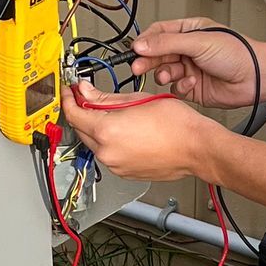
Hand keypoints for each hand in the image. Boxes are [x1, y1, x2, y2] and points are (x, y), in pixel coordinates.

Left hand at [63, 83, 206, 183]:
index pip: (74, 114)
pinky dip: (111, 142)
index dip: (69, 99)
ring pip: (95, 143)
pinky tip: (126, 131)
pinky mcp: (124, 173)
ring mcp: (116, 165)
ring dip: (97, 128)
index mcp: (107, 131)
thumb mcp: (137, 100)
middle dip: (82, 113)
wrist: (196, 148)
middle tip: (88, 98)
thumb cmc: (176, 124)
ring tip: (116, 115)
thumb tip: (86, 92)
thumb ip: (105, 97)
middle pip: (81, 130)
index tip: (70, 91)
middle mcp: (107, 152)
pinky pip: (109, 154)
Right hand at [130, 18, 257, 107]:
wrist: (256, 77)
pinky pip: (175, 89)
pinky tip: (192, 83)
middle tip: (138, 67)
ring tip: (171, 75)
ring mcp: (190, 69)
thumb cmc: (238, 53)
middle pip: (157, 54)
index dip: (145, 42)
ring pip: (164, 72)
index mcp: (189, 31)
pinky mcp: (193, 88)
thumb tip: (141, 44)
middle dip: (148, 61)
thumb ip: (167, 43)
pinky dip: (180, 87)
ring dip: (165, 74)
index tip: (135, 50)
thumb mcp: (198, 42)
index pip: (158, 33)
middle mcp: (188, 50)